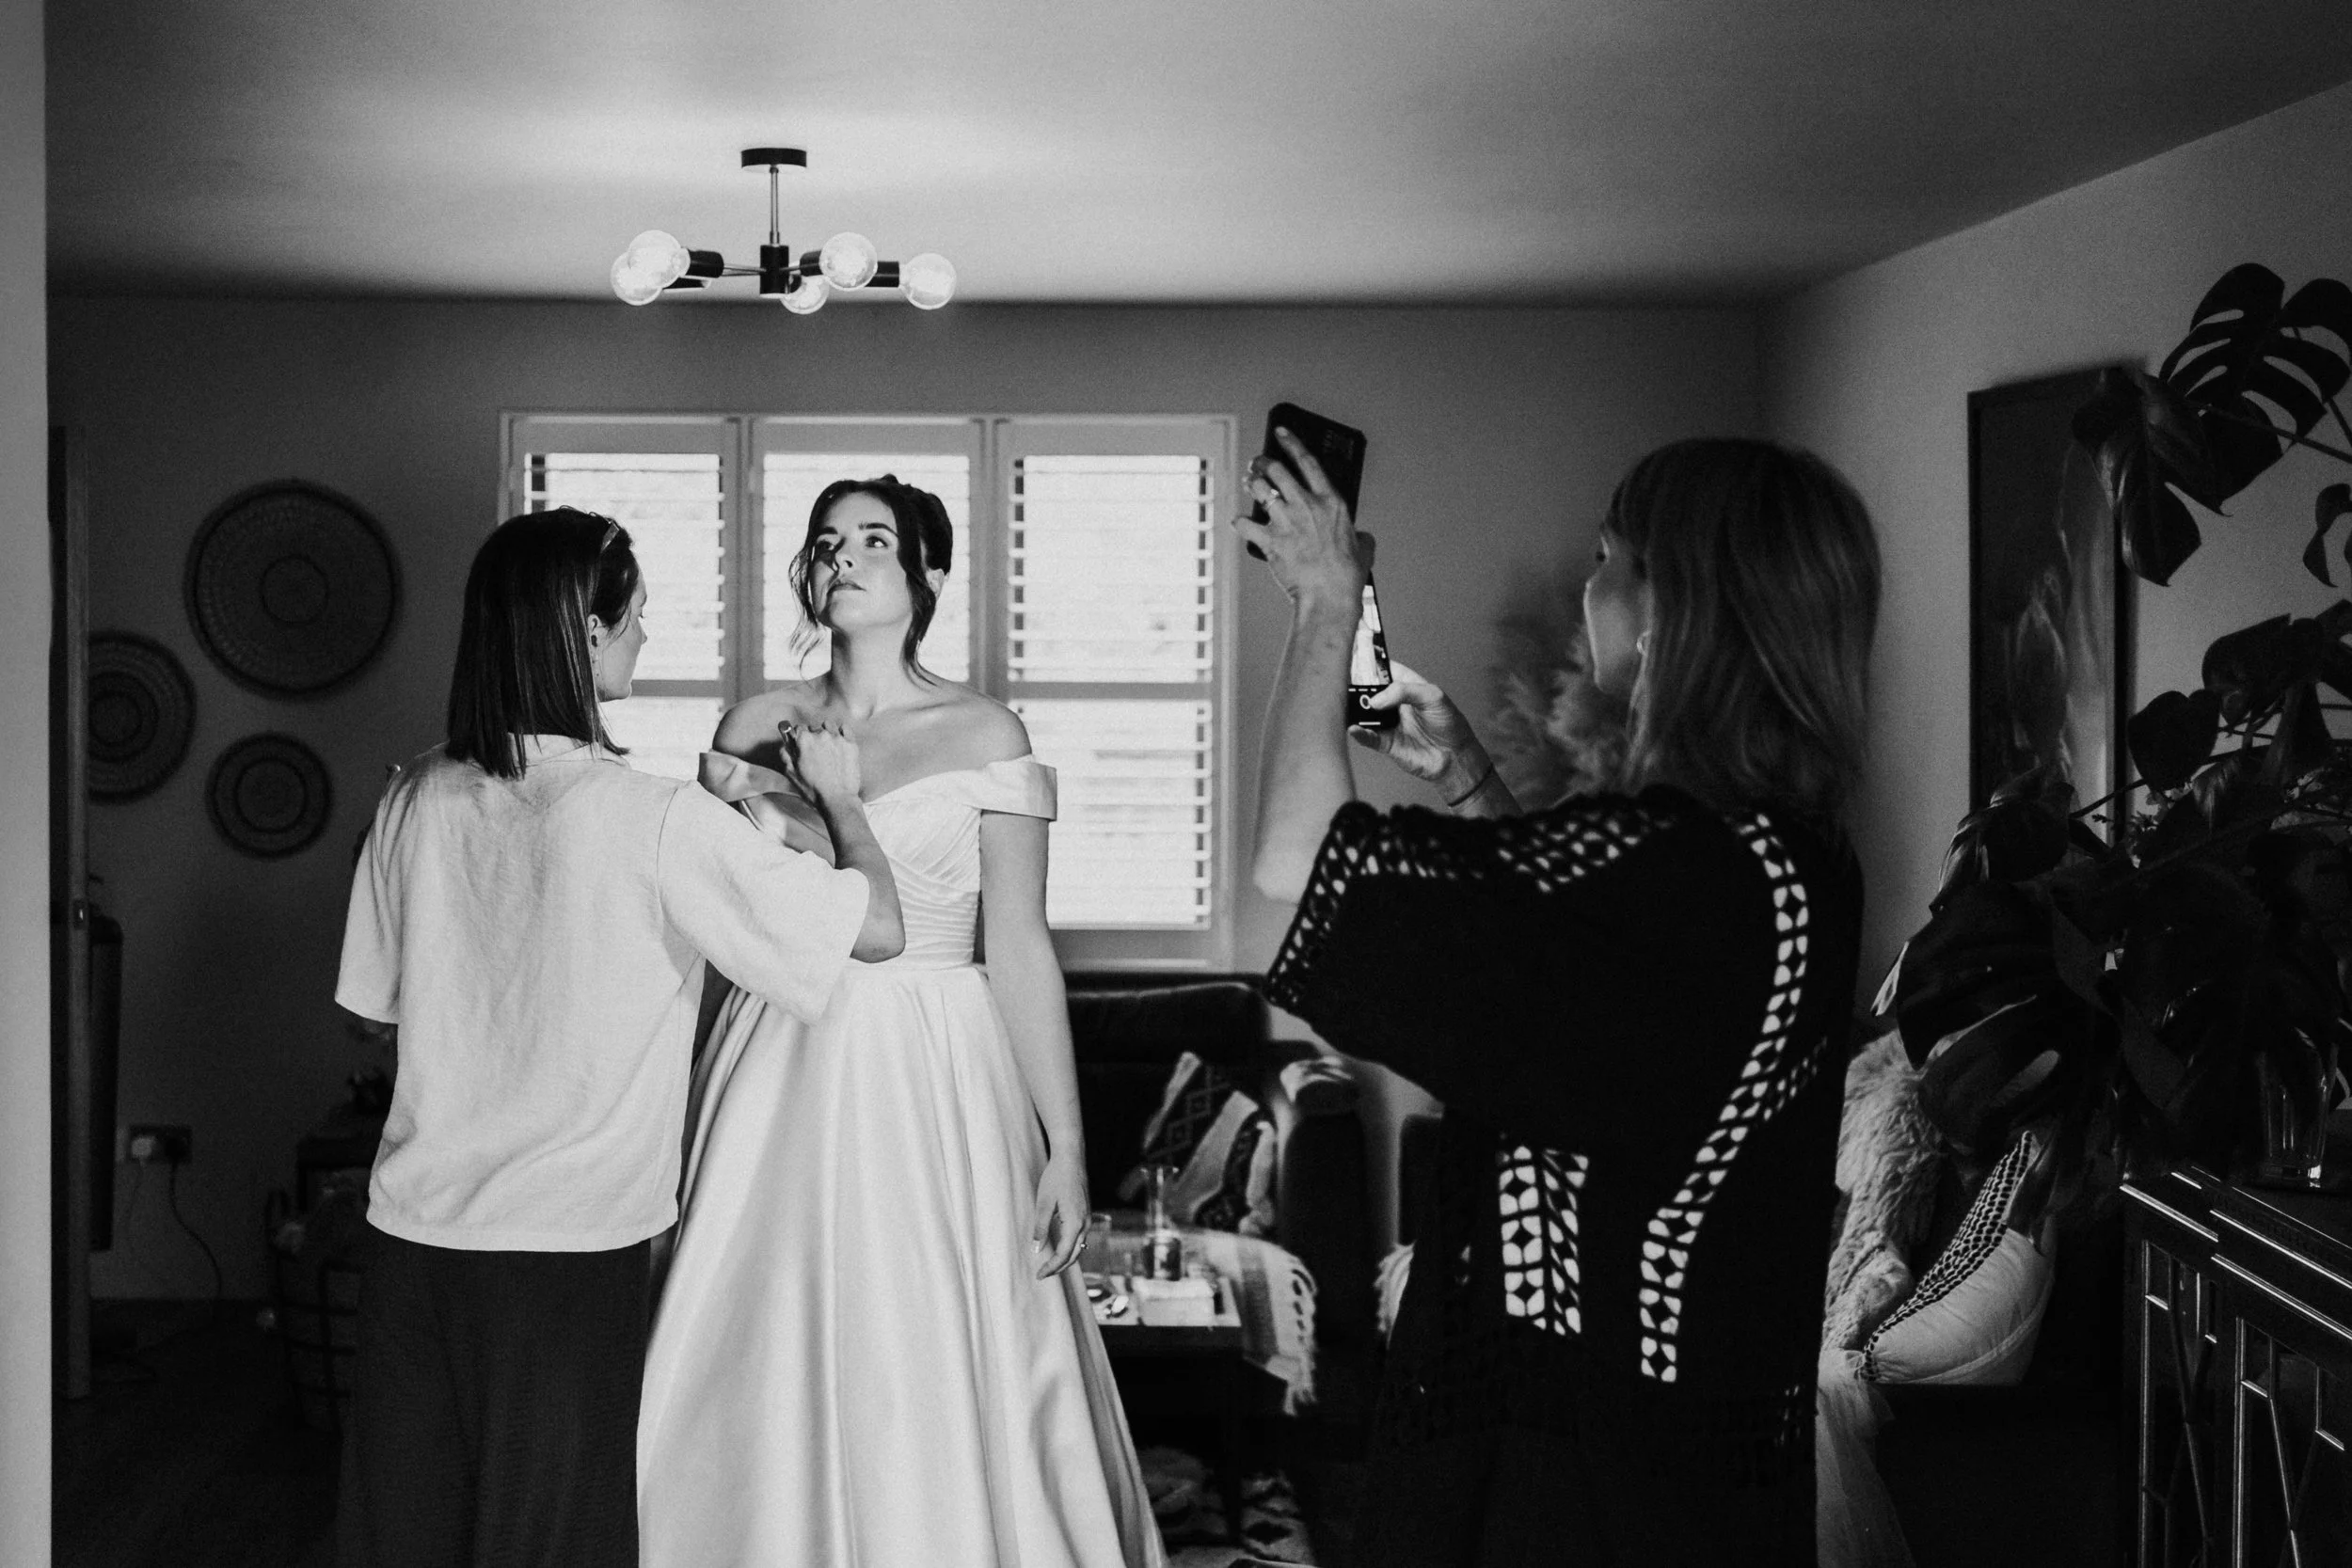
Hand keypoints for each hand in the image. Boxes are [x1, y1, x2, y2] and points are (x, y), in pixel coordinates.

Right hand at [777, 719, 860, 806]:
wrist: (837, 799)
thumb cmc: (813, 789)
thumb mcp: (791, 774)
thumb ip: (785, 755)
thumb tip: (785, 745)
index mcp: (804, 741)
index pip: (798, 728)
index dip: (798, 737)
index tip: (800, 744)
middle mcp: (821, 735)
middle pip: (813, 728)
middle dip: (812, 737)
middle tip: (814, 752)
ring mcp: (837, 738)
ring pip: (829, 725)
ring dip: (826, 732)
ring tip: (827, 746)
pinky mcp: (851, 744)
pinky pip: (845, 728)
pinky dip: (841, 732)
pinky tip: (839, 742)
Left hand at [1031, 1152, 1088, 1278]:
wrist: (1071, 1159)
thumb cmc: (1055, 1178)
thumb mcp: (1043, 1203)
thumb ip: (1040, 1228)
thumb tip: (1037, 1250)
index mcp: (1074, 1223)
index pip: (1064, 1254)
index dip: (1051, 1267)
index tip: (1039, 1275)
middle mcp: (1085, 1223)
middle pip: (1074, 1255)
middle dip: (1059, 1267)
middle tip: (1042, 1275)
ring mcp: (1087, 1219)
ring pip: (1079, 1248)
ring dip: (1065, 1259)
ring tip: (1049, 1266)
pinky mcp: (1086, 1214)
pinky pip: (1080, 1238)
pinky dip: (1070, 1249)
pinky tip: (1059, 1249)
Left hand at [1231, 428, 1364, 610]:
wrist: (1328, 596)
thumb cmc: (1346, 575)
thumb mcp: (1364, 547)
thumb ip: (1361, 534)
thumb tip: (1361, 536)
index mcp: (1331, 502)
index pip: (1308, 461)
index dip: (1292, 443)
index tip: (1281, 433)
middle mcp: (1306, 506)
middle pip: (1276, 470)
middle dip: (1262, 462)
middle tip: (1257, 463)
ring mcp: (1286, 521)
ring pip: (1258, 490)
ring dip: (1251, 484)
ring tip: (1249, 484)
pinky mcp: (1269, 540)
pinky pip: (1245, 524)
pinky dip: (1240, 523)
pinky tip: (1241, 523)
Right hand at [1346, 659, 1484, 785]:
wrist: (1456, 756)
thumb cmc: (1450, 723)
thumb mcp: (1432, 696)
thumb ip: (1404, 691)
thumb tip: (1376, 699)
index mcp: (1407, 686)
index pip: (1384, 670)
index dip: (1371, 665)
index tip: (1355, 661)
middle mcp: (1394, 703)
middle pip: (1369, 691)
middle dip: (1357, 688)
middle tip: (1348, 686)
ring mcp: (1389, 723)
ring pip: (1365, 714)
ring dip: (1356, 710)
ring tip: (1350, 706)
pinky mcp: (1386, 743)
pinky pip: (1368, 737)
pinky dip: (1359, 733)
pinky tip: (1355, 728)